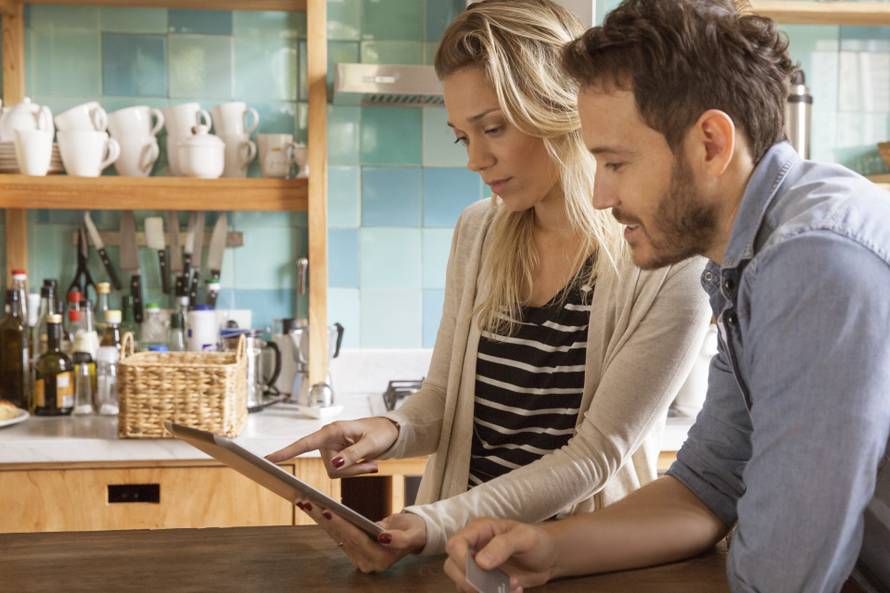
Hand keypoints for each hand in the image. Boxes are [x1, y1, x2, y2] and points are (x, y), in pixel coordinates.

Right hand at [265, 417, 398, 476]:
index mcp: (332, 431)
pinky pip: (341, 473)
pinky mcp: (335, 456)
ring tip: (371, 460)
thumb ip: (353, 454)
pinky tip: (368, 463)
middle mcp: (327, 440)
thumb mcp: (371, 444)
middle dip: (351, 470)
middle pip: (330, 468)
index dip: (286, 452)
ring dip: (355, 471)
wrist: (388, 432)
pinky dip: (356, 471)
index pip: (304, 443)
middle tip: (372, 462)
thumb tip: (334, 465)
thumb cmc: (380, 433)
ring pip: (336, 473)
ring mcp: (330, 449)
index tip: (267, 459)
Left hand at [296, 501, 426, 572]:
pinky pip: (336, 533)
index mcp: (380, 559)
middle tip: (307, 502)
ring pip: (335, 534)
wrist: (414, 535)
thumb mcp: (412, 534)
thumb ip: (398, 539)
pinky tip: (313, 507)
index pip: (356, 539)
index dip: (341, 525)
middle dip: (324, 518)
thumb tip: (383, 537)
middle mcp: (366, 562)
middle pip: (341, 536)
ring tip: (304, 502)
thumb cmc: (414, 531)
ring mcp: (358, 557)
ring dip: (319, 517)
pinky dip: (324, 519)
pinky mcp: (353, 550)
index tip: (327, 511)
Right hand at [443, 518, 557, 592]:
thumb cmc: (537, 540)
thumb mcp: (524, 537)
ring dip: (484, 591)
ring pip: (462, 583)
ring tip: (512, 586)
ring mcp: (478, 567)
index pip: (455, 543)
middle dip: (468, 580)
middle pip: (452, 566)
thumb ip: (503, 545)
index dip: (459, 558)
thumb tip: (480, 562)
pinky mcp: (485, 582)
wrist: (549, 557)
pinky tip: (514, 591)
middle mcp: (474, 548)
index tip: (476, 571)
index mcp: (479, 530)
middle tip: (489, 587)